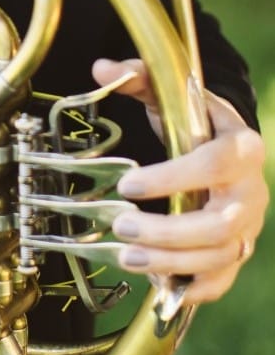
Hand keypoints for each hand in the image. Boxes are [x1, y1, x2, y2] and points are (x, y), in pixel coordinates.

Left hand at [92, 58, 267, 304]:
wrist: (224, 149)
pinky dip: (191, 287)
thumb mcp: (169, 93)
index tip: (128, 185)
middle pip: (219, 223)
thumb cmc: (194, 121)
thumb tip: (102, 67)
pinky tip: (157, 284)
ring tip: (126, 257)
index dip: (173, 178)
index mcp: (242, 146)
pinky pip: (221, 279)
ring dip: (171, 261)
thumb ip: (137, 76)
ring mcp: (248, 226)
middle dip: (167, 231)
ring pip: (219, 256)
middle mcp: (252, 191)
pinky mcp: (237, 252)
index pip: (214, 165)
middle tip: (121, 226)